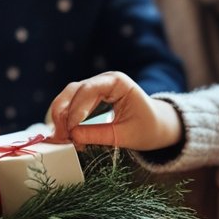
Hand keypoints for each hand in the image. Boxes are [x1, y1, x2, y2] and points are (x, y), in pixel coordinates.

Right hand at [47, 71, 182, 150]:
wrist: (158, 126)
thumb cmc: (148, 128)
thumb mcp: (125, 135)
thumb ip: (98, 134)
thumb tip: (72, 137)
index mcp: (117, 82)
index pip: (89, 90)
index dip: (77, 108)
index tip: (70, 128)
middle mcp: (102, 81)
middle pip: (73, 91)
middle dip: (63, 113)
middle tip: (59, 136)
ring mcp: (93, 88)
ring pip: (68, 97)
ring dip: (60, 117)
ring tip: (59, 138)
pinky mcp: (88, 99)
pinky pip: (70, 105)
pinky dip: (64, 119)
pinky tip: (63, 134)